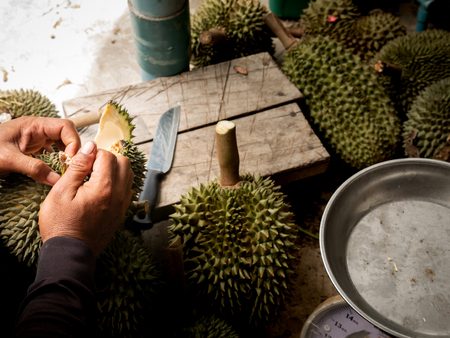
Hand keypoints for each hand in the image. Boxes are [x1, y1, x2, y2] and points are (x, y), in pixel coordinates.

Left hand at [0, 116, 80, 185]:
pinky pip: (52, 149)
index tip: (71, 159)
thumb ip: (33, 169)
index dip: (73, 141)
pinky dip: (58, 158)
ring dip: (67, 153)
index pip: (65, 126)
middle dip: (72, 148)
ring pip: (61, 142)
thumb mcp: (8, 160)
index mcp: (33, 124)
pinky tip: (58, 168)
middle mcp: (37, 129)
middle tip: (72, 166)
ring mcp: (35, 138)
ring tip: (67, 167)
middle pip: (66, 133)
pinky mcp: (32, 147)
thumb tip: (57, 180)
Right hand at [39, 141, 133, 256]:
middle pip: (124, 162)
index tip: (81, 162)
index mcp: (104, 188)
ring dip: (114, 169)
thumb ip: (78, 167)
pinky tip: (101, 188)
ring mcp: (122, 204)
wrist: (70, 252)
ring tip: (95, 177)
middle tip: (89, 167)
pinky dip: (117, 183)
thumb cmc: (61, 224)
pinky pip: (127, 189)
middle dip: (107, 158)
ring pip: (129, 175)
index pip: (108, 156)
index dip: (93, 154)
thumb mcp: (62, 192)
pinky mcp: (121, 212)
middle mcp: (119, 194)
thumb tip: (90, 146)